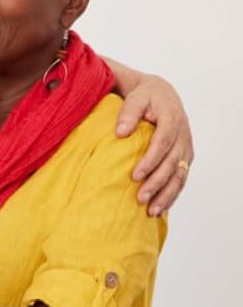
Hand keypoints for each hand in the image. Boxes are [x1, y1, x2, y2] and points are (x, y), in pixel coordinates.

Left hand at [115, 74, 191, 215]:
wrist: (162, 94)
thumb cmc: (144, 97)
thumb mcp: (136, 98)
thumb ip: (128, 113)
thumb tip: (120, 132)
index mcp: (172, 120)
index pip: (163, 142)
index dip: (151, 160)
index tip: (135, 175)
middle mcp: (183, 136)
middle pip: (172, 163)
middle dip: (157, 183)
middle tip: (140, 198)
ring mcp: (185, 148)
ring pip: (180, 175)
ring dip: (167, 194)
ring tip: (151, 211)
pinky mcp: (184, 157)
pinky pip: (181, 179)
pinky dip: (172, 194)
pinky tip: (160, 209)